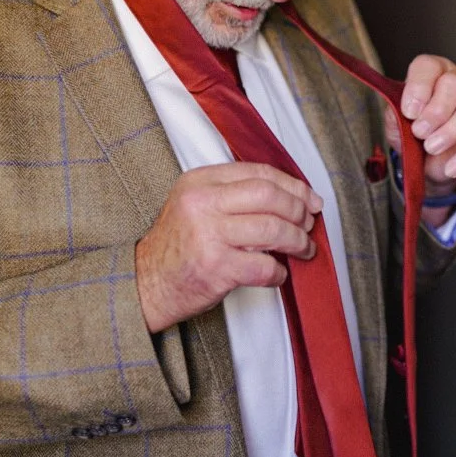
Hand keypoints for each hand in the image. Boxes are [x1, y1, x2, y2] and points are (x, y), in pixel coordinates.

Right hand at [135, 163, 322, 332]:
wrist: (145, 283)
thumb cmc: (178, 247)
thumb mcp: (195, 205)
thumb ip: (233, 194)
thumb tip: (291, 197)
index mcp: (200, 182)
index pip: (258, 173)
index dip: (293, 185)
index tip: (310, 199)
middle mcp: (202, 203)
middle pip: (269, 196)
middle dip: (299, 210)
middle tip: (309, 224)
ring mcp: (208, 235)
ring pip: (273, 229)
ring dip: (297, 241)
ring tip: (304, 249)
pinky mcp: (216, 268)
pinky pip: (264, 265)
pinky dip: (279, 272)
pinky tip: (278, 273)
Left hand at [388, 54, 455, 192]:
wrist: (423, 159)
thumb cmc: (410, 130)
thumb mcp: (395, 119)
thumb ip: (396, 111)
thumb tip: (403, 110)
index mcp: (432, 73)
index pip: (429, 66)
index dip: (419, 87)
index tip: (409, 111)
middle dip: (436, 112)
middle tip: (420, 132)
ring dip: (451, 131)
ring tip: (432, 147)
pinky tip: (450, 166)